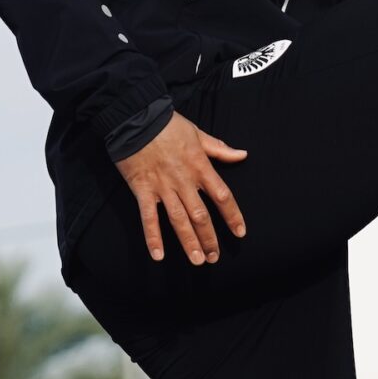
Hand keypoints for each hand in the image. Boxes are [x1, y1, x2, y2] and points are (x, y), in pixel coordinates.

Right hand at [115, 112, 246, 265]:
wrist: (135, 117)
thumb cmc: (167, 124)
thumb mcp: (198, 133)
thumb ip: (220, 149)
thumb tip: (242, 155)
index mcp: (200, 166)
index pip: (222, 196)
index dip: (232, 216)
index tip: (240, 233)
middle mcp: (184, 180)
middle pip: (201, 215)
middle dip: (209, 238)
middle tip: (214, 257)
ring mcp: (162, 187)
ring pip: (179, 220)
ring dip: (188, 242)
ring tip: (196, 261)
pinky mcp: (142, 189)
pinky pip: (148, 217)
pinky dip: (153, 237)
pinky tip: (158, 255)